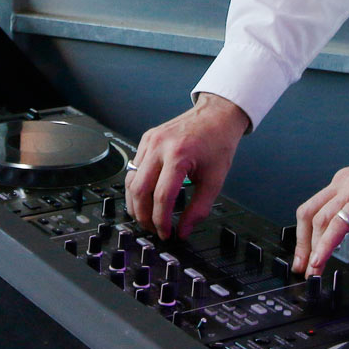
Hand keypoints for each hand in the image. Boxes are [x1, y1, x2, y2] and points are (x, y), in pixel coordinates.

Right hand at [125, 93, 249, 238]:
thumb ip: (199, 209)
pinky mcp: (146, 139)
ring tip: (147, 217)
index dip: (161, 221)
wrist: (216, 115)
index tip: (167, 234)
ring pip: (130, 181)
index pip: (161, 197)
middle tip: (153, 229)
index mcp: (179, 155)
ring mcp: (149, 141)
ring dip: (135, 204)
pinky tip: (145, 198)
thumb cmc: (218, 143)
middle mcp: (159, 146)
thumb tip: (184, 231)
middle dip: (144, 216)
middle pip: (139, 191)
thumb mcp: (215, 180)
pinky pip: (133, 168)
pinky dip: (136, 187)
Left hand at [293, 148, 348, 277]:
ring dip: (313, 247)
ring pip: (319, 219)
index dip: (305, 234)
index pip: (313, 210)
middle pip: (308, 214)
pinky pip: (338, 223)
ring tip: (313, 269)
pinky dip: (326, 243)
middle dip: (302, 243)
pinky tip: (322, 258)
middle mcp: (341, 184)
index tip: (304, 255)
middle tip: (302, 266)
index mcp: (342, 185)